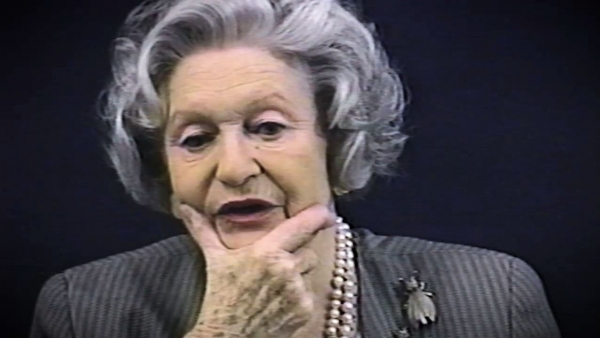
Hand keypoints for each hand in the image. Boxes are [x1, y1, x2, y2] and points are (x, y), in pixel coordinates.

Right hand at [180, 204, 335, 337]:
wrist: (227, 336)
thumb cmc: (220, 296)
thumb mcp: (214, 259)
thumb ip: (203, 230)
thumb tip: (185, 208)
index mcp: (266, 252)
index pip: (301, 226)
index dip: (317, 216)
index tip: (326, 212)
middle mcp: (285, 269)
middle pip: (308, 249)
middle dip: (296, 254)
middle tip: (276, 264)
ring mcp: (297, 291)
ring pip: (310, 270)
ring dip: (298, 274)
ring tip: (274, 285)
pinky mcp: (304, 310)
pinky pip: (310, 292)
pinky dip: (299, 295)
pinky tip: (279, 301)